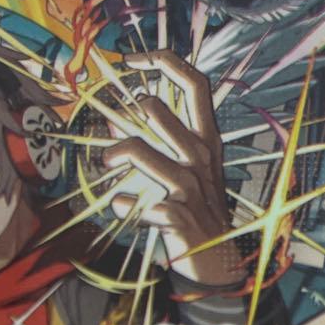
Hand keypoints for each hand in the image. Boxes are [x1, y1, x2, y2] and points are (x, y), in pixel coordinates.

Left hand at [102, 50, 242, 287]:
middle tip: (113, 136)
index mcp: (207, 140)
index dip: (164, 61)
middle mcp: (201, 158)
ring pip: (139, 151)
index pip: (195, 82)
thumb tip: (114, 119)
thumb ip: (153, 143)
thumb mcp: (183, 172)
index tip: (132, 60)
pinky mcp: (177, 217)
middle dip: (125, 117)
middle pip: (157, 111)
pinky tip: (119, 207)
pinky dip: (121, 204)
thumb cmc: (197, 212)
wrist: (219, 263)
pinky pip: (136, 203)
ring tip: (105, 165)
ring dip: (114, 154)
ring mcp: (190, 187)